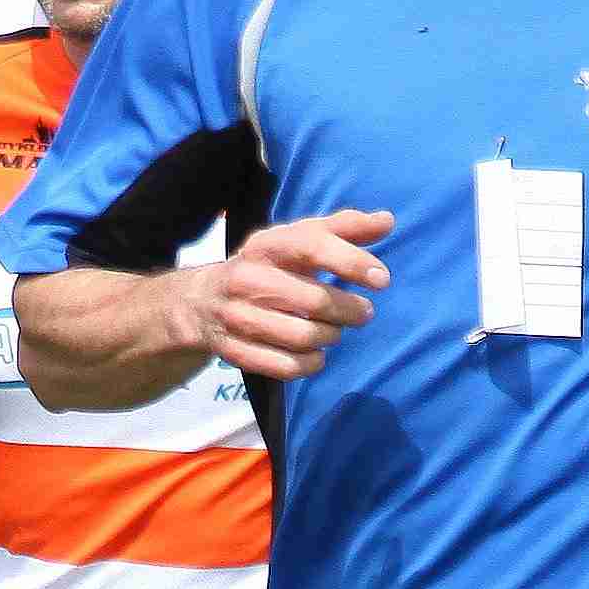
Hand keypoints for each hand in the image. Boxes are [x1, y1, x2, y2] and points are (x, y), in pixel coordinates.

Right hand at [206, 209, 392, 386]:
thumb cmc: (267, 266)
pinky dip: (311, 364)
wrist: (201, 301)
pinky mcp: (234, 351)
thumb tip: (387, 221)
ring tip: (335, 331)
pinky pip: (286, 367)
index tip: (382, 279)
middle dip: (350, 310)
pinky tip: (317, 354)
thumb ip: (344, 228)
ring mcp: (237, 317)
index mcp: (266, 245)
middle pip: (315, 301)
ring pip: (303, 337)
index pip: (312, 247)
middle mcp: (248, 279)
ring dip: (331, 337)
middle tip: (363, 313)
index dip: (351, 262)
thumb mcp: (297, 239)